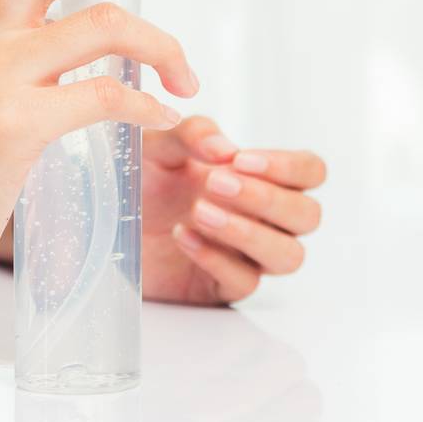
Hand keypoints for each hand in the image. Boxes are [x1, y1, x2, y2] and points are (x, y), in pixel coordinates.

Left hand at [141, 116, 325, 304]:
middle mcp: (268, 219)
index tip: (241, 160)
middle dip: (265, 198)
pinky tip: (182, 235)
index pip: (310, 172)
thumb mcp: (161, 146)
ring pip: (288, 255)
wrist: (112, 221)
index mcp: (265, 178)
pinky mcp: (224, 286)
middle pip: (307, 215)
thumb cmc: (149, 180)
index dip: (288, 167)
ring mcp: (250, 255)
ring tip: (200, 212)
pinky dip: (215, 258)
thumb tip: (224, 148)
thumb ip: (193, 135)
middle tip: (216, 183)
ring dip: (249, 233)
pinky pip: (244, 282)